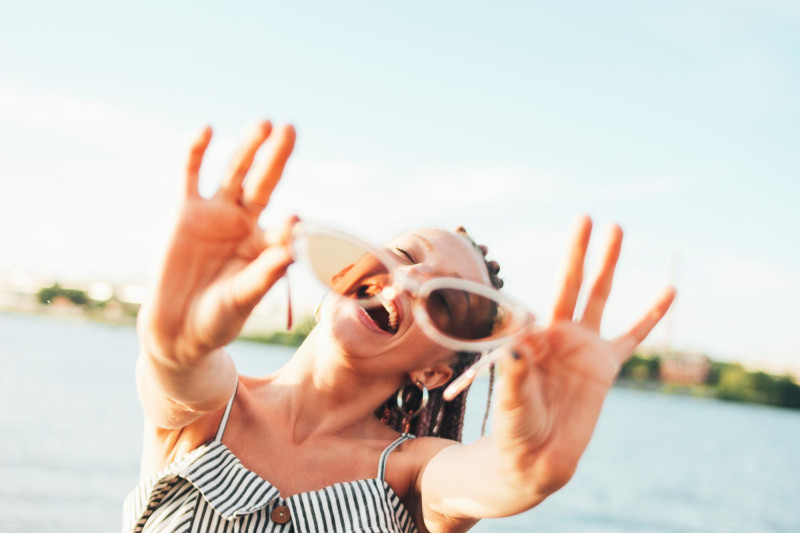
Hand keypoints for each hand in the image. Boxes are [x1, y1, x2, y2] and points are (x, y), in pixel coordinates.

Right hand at [138, 121, 296, 363]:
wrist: (178, 330)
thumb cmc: (219, 319)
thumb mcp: (243, 299)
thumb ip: (264, 275)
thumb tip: (291, 251)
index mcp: (266, 245)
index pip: (283, 225)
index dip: (288, 223)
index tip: (293, 220)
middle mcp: (245, 223)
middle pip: (264, 183)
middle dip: (276, 157)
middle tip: (290, 129)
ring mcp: (216, 215)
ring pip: (234, 173)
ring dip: (247, 148)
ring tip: (263, 124)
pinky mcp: (186, 212)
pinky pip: (191, 176)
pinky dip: (197, 153)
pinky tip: (207, 130)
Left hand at [495, 215, 674, 492]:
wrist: (538, 456)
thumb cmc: (515, 426)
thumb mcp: (510, 401)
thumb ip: (512, 375)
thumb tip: (512, 348)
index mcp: (530, 337)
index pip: (536, 299)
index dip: (532, 299)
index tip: (540, 288)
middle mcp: (557, 333)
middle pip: (570, 282)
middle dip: (578, 251)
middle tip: (585, 217)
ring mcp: (584, 346)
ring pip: (599, 297)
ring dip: (607, 264)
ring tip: (616, 229)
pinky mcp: (606, 365)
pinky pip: (634, 336)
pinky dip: (651, 315)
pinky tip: (669, 292)